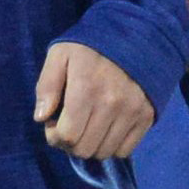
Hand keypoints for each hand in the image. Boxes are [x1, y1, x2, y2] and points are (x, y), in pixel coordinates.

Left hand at [34, 41, 155, 158]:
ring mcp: (132, 112)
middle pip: (84, 149)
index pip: (68, 136)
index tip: (53, 124)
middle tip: (69, 126)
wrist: (134, 36)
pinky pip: (125, 150)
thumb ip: (46, 85)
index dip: (54, 136)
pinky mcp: (146, 117)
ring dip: (90, 145)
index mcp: (86, 88)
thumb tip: (41, 118)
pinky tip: (105, 129)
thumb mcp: (60, 55)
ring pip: (104, 152)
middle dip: (70, 143)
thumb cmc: (90, 47)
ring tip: (87, 126)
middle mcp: (112, 104)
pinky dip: (112, 145)